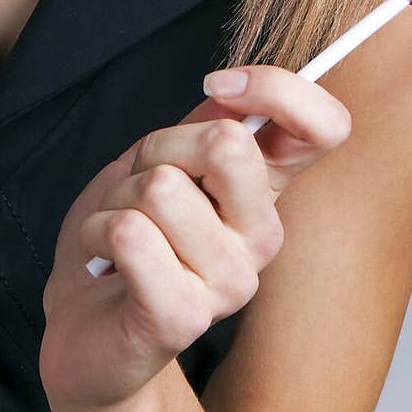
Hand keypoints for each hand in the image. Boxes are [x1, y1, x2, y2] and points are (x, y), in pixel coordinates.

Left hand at [38, 65, 351, 411]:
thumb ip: (207, 120)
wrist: (85, 327)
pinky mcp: (185, 318)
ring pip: (162, 187)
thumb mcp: (165, 158)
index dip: (278, 89)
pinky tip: (105, 261)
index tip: (221, 85)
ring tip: (121, 232)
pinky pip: (132, 234)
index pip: (326, 127)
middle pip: (227, 143)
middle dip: (159, 147)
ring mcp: (231, 281)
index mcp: (266, 190)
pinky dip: (98, 231)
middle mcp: (262, 235)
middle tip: (143, 185)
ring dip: (118, 198)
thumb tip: (236, 85)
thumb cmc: (126, 236)